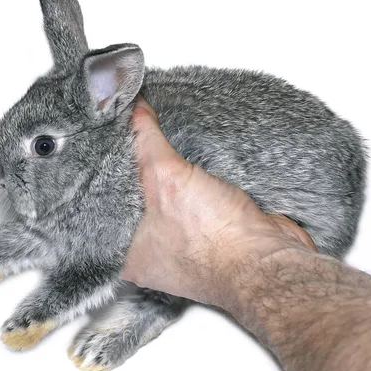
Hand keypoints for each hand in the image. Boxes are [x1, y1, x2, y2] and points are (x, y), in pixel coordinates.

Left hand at [121, 96, 315, 307]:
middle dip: (132, 172)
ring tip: (150, 144)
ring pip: (163, 202)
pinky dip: (188, 184)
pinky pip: (189, 204)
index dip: (102, 176)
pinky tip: (184, 161)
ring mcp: (180, 248)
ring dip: (162, 177)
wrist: (268, 259)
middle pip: (132, 202)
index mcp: (126, 254)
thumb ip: (146, 142)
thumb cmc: (215, 237)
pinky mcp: (206, 237)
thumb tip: (135, 111)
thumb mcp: (167, 178)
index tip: (102, 147)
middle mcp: (149, 254)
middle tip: (124, 139)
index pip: (103, 209)